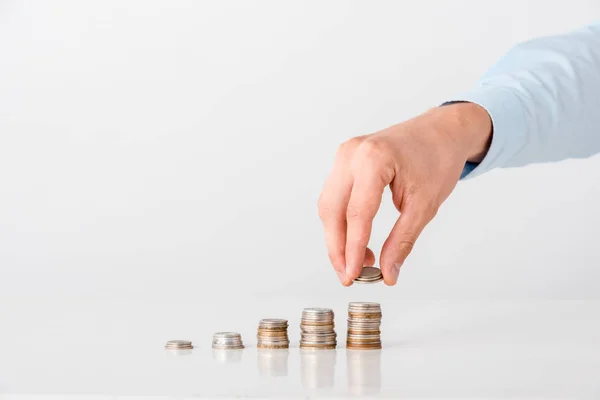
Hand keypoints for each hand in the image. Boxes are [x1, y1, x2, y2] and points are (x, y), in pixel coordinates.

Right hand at [318, 103, 491, 285]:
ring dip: (337, 237)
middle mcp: (352, 153)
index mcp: (374, 159)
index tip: (354, 275)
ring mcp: (344, 154)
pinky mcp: (344, 160)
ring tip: (357, 261)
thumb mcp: (425, 205)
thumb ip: (402, 241)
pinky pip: (334, 195)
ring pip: (329, 205)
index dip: (353, 249)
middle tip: (349, 276)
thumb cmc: (437, 160)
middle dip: (338, 248)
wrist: (441, 132)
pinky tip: (354, 240)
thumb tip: (388, 272)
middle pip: (333, 210)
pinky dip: (341, 221)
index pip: (357, 213)